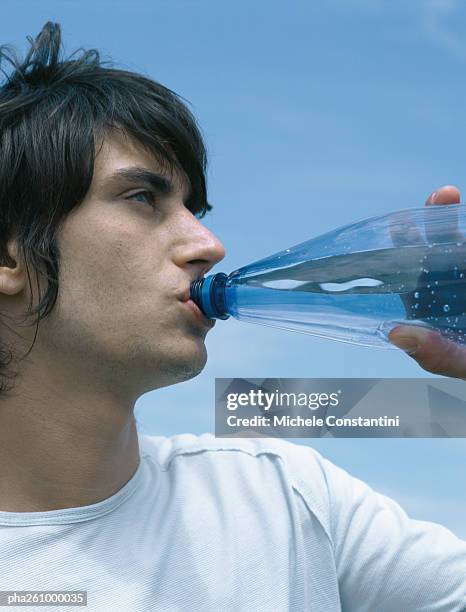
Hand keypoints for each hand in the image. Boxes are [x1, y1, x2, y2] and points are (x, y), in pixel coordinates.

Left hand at [388, 185, 465, 379]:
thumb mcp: (462, 363)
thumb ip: (435, 354)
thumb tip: (396, 334)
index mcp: (426, 306)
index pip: (407, 274)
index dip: (401, 249)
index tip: (400, 224)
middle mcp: (444, 286)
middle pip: (433, 249)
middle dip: (432, 221)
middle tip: (438, 196)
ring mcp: (462, 276)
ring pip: (456, 243)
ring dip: (451, 219)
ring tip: (447, 195)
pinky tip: (465, 212)